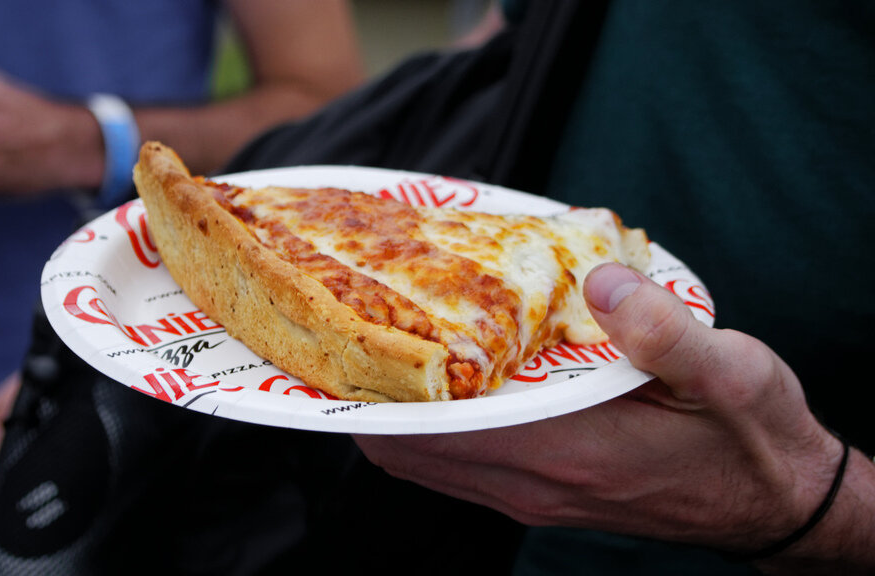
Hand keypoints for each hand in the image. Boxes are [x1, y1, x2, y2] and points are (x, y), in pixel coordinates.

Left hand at [355, 264, 865, 563]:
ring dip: (392, 411)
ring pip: (422, 462)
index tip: (347, 338)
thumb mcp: (733, 374)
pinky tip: (438, 379)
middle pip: (409, 450)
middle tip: (353, 325)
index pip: (439, 429)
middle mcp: (533, 482)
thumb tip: (600, 279)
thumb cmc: (752, 439)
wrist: (772, 502)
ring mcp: (530, 494)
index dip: (380, 389)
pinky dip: (428, 427)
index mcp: (569, 452)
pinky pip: (453, 465)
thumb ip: (663, 329)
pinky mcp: (537, 491)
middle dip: (368, 394)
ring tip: (381, 345)